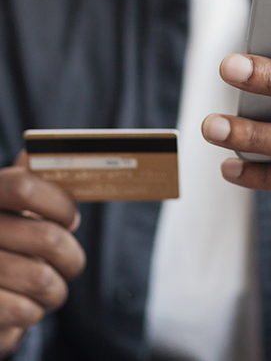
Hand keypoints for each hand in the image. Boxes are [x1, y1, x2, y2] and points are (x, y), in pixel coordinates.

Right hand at [0, 159, 85, 357]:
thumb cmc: (4, 238)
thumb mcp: (9, 204)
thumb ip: (32, 180)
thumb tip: (69, 153)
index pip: (25, 187)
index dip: (59, 203)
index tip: (70, 217)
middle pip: (48, 239)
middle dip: (71, 256)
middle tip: (69, 261)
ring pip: (42, 280)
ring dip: (56, 289)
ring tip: (50, 287)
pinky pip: (26, 311)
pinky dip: (35, 311)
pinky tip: (26, 305)